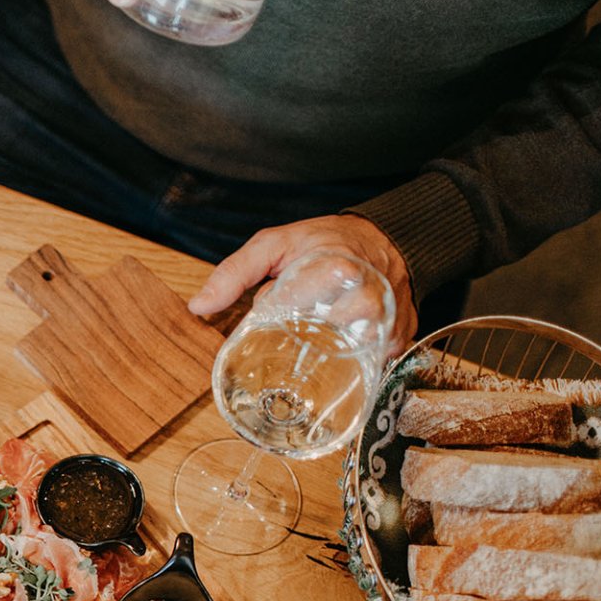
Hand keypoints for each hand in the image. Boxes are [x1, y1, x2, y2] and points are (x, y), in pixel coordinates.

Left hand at [188, 214, 418, 348]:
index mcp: (337, 266)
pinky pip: (377, 360)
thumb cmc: (323, 242)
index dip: (285, 308)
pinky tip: (344, 351)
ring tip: (322, 338)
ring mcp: (389, 316)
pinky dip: (358, 361)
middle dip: (310, 335)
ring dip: (334, 352)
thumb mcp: (275, 245)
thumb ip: (235, 272)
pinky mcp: (400, 334)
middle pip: (335, 332)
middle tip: (303, 326)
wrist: (382, 239)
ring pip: (358, 351)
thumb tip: (200, 306)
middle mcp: (369, 292)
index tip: (275, 304)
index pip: (305, 301)